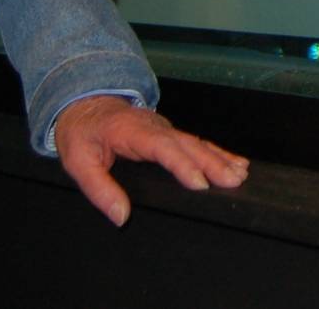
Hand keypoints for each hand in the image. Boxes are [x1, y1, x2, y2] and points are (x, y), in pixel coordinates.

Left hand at [53, 95, 248, 226]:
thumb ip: (99, 189)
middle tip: (232, 180)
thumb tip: (121, 216)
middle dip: (212, 163)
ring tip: (241, 173)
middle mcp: (154, 126)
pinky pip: (197, 142)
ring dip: (220, 158)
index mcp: (132, 131)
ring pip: (197, 142)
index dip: (182, 164)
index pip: (162, 147)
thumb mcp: (78, 161)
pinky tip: (236, 162)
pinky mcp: (169, 134)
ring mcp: (165, 128)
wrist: (84, 103)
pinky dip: (217, 152)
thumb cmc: (82, 132)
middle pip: (188, 144)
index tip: (199, 183)